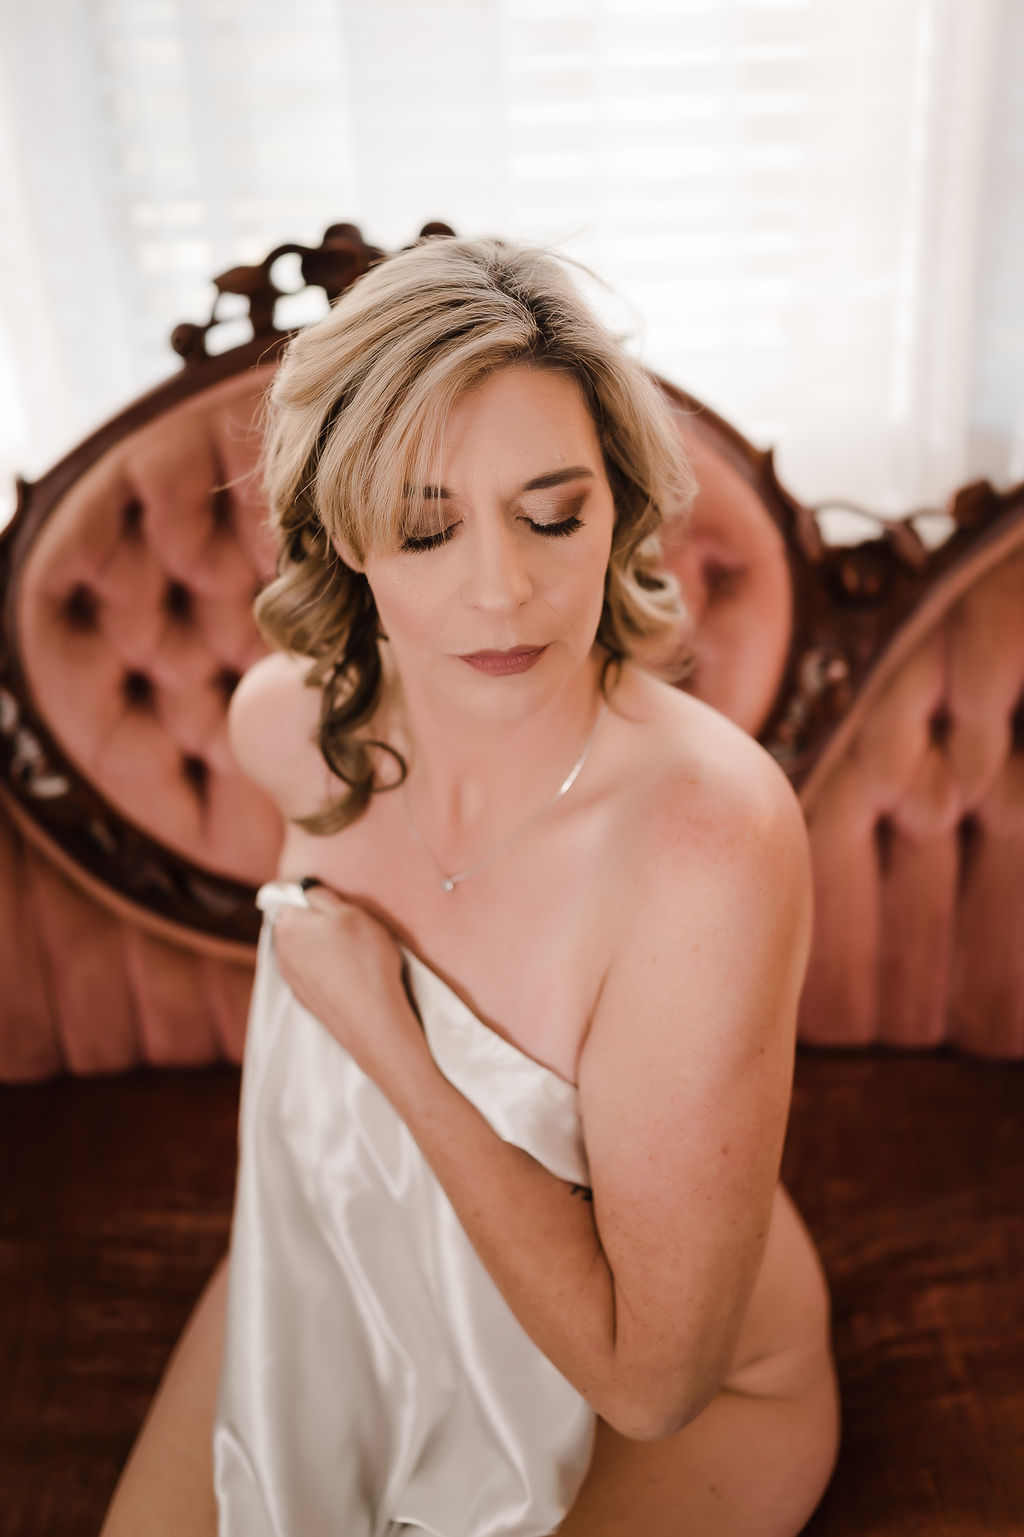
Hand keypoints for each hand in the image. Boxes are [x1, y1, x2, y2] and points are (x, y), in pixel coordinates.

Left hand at [272, 880, 432, 1095]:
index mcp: (287, 924)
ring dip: (326, 949)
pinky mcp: (306, 999)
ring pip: (308, 951)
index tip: (338, 908)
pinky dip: (330, 971)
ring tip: (356, 956)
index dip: (316, 899)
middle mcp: (281, 952)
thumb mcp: (349, 911)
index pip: (290, 899)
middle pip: (299, 926)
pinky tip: (352, 977)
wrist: (372, 1018)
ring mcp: (292, 979)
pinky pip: (316, 974)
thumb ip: (320, 895)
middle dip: (321, 925)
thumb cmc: (363, 959)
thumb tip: (305, 890)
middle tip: (353, 930)